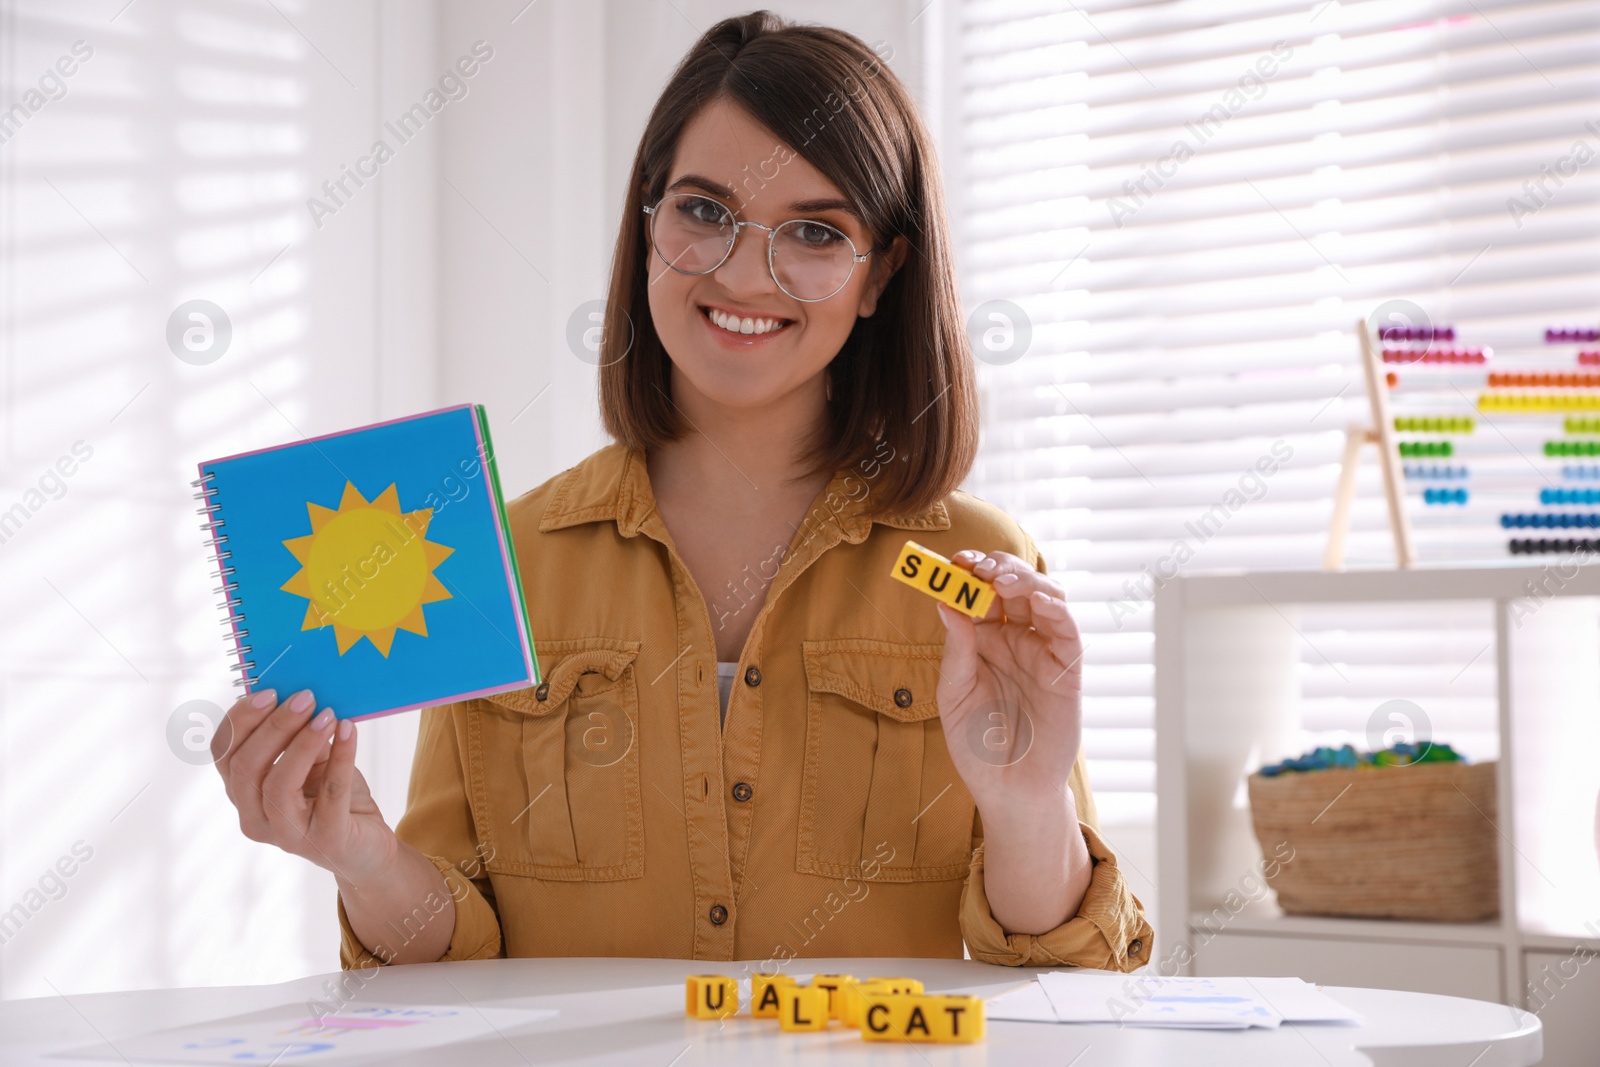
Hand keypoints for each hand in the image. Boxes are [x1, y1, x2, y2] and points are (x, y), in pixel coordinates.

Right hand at [212, 689, 396, 887]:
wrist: (367, 847)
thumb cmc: (333, 799)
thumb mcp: (310, 761)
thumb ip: (296, 734)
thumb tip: (296, 690)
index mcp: (243, 794)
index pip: (223, 753)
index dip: (240, 719)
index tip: (269, 690)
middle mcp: (254, 819)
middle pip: (246, 766)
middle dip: (275, 725)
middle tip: (306, 697)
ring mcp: (287, 835)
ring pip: (277, 783)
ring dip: (302, 742)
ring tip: (327, 714)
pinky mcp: (324, 841)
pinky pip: (330, 794)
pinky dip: (341, 757)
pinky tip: (349, 730)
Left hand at [932, 549, 1083, 822]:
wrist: (1008, 789)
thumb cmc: (977, 745)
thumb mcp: (954, 695)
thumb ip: (955, 650)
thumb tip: (944, 603)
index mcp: (983, 640)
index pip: (979, 591)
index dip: (969, 571)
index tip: (954, 560)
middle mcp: (1015, 638)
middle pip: (1013, 585)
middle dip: (996, 567)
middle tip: (978, 565)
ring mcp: (1042, 651)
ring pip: (1044, 597)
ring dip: (1025, 580)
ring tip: (1001, 580)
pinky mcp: (1067, 669)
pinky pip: (1067, 631)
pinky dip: (1056, 609)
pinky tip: (1038, 601)